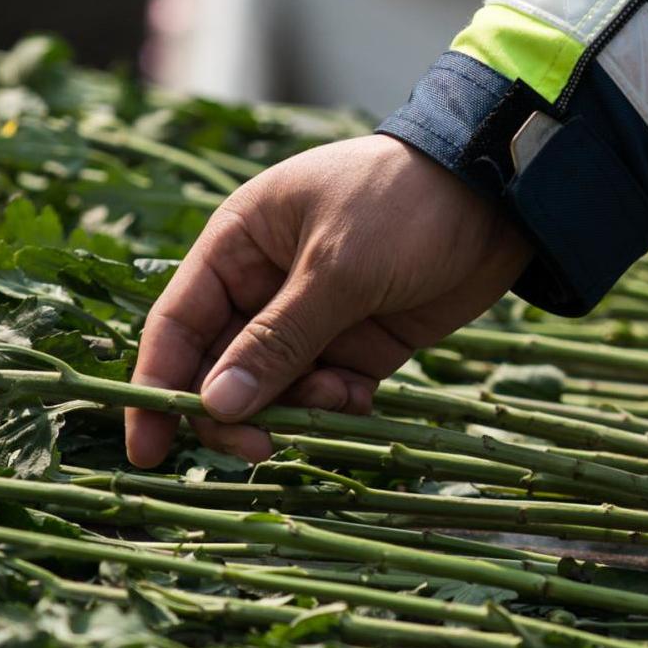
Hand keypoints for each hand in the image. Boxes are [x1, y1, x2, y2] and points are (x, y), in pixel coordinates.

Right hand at [123, 135, 531, 465]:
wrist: (500, 197)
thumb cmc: (402, 206)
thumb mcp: (335, 270)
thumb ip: (276, 342)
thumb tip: (214, 407)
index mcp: (237, 243)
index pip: (177, 323)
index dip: (155, 386)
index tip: (147, 450)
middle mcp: (263, 282)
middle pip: (220, 367)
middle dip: (234, 412)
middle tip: (260, 450)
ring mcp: (311, 316)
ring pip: (274, 388)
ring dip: (293, 410)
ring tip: (337, 399)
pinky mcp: (358, 343)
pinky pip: (323, 393)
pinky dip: (334, 407)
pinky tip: (361, 396)